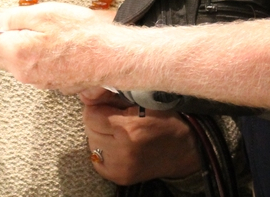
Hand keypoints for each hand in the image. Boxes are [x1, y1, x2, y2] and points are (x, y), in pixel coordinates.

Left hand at [0, 2, 116, 92]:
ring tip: (40, 29)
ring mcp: (36, 81)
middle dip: (0, 36)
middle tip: (16, 19)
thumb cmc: (83, 33)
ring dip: (18, 45)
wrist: (112, 56)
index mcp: (17, 52)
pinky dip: (34, 54)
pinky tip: (51, 43)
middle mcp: (22, 72)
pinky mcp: (49, 83)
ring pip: (14, 60)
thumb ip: (13, 17)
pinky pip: (31, 67)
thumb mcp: (45, 12)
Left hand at [81, 91, 199, 184]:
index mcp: (128, 128)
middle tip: (116, 117)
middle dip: (99, 120)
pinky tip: (118, 145)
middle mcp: (122, 151)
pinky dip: (104, 150)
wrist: (185, 149)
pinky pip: (97, 159)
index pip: (91, 113)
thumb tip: (84, 92)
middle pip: (89, 129)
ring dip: (100, 135)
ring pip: (92, 144)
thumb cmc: (166, 119)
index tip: (110, 104)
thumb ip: (112, 95)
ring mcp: (120, 168)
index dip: (98, 105)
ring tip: (119, 131)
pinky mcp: (120, 177)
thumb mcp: (143, 99)